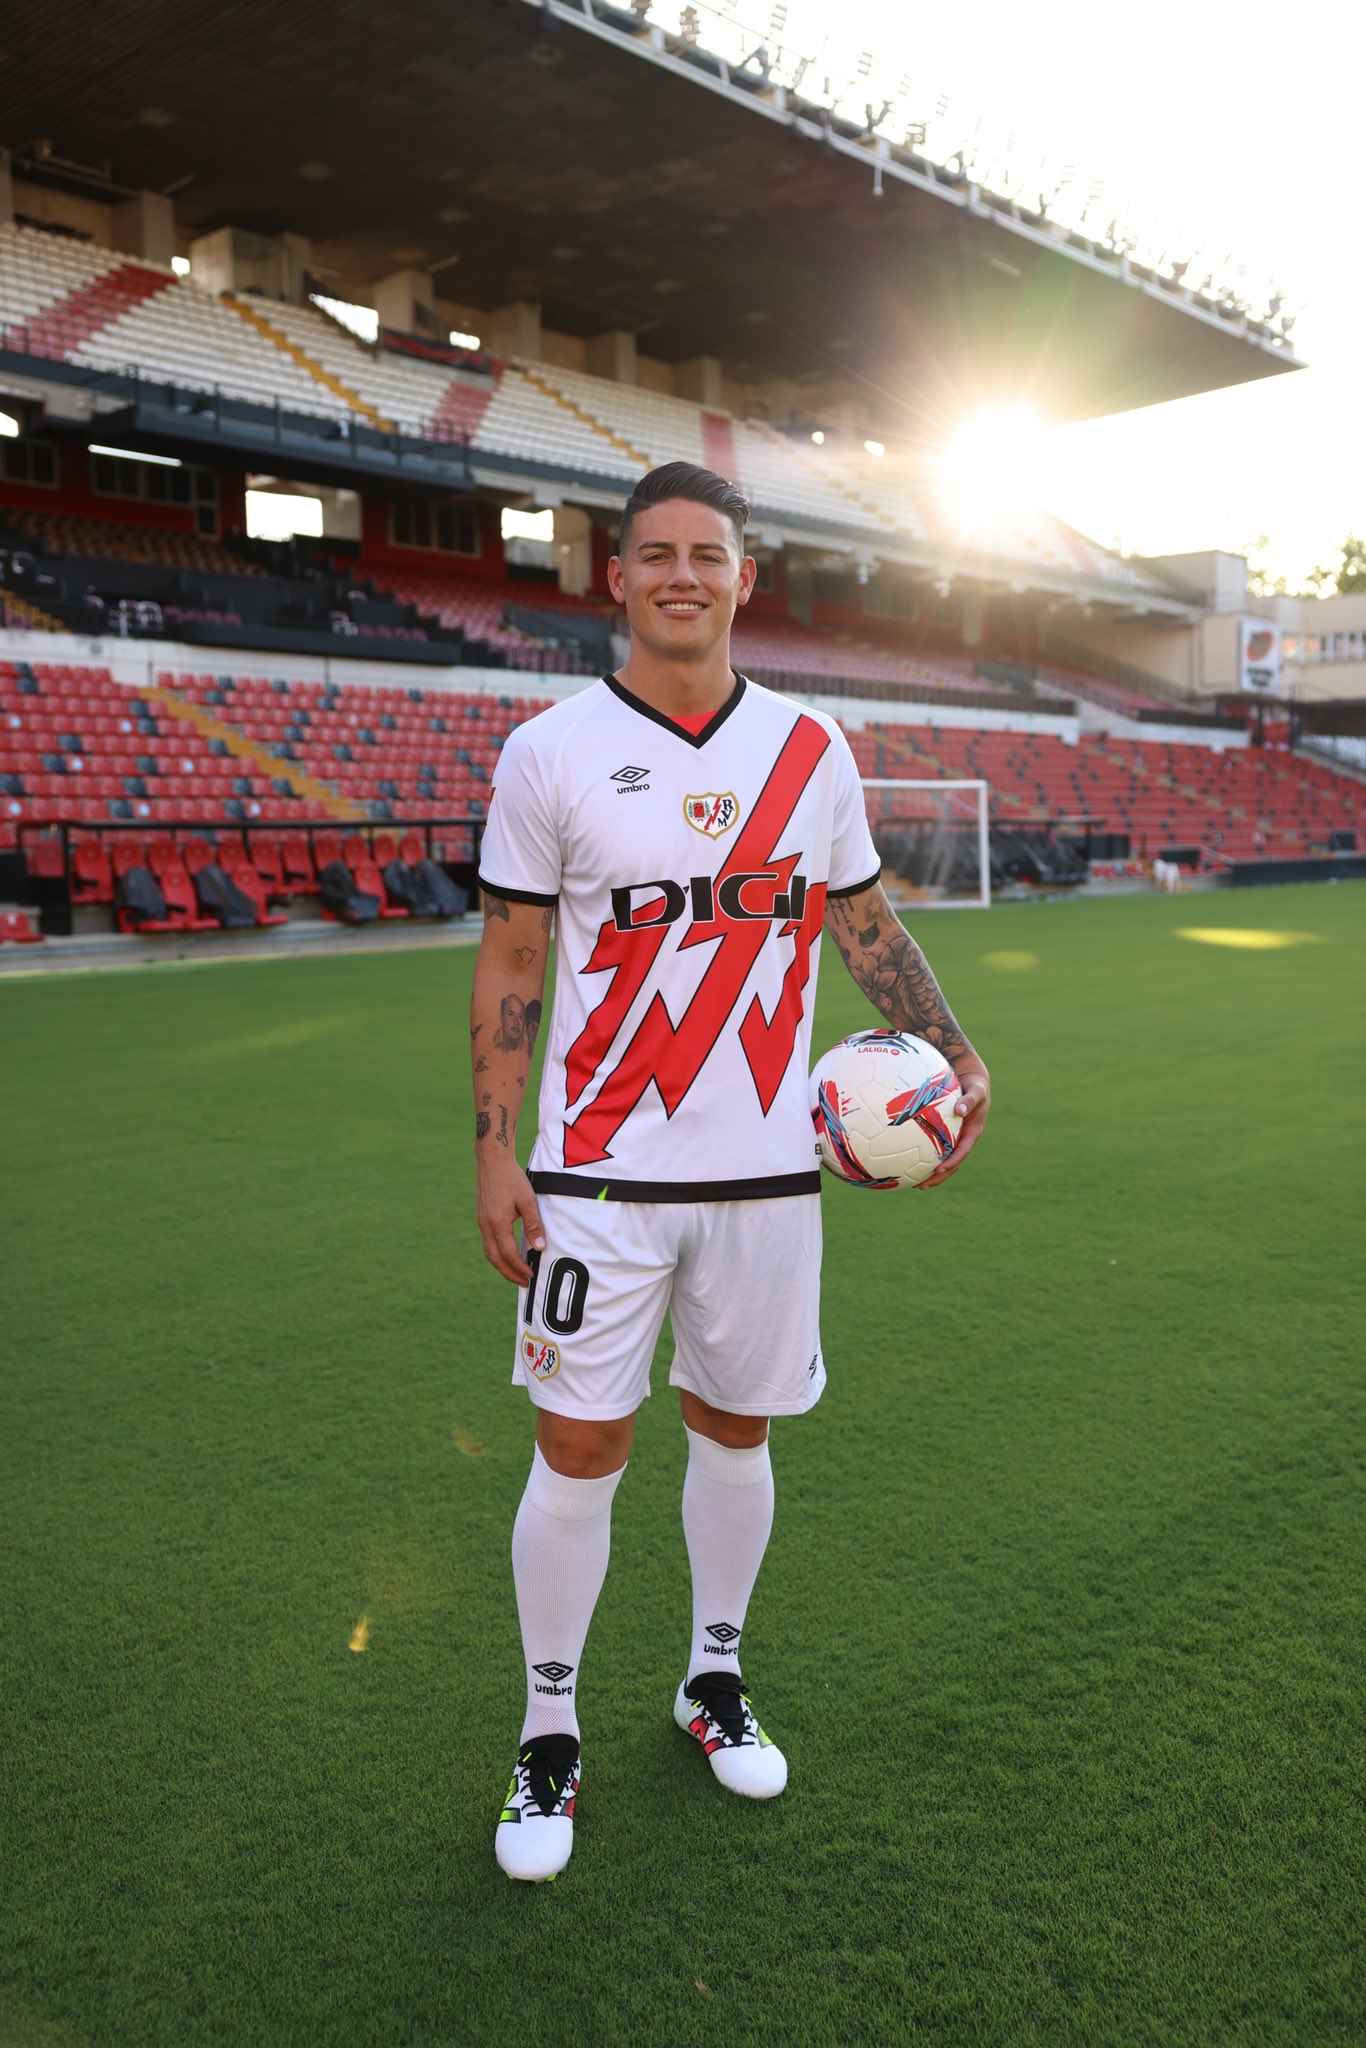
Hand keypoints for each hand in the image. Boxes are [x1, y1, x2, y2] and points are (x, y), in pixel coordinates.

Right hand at [476, 1155, 545, 1283]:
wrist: (493, 1162)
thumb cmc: (511, 1179)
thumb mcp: (528, 1201)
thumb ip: (533, 1225)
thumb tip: (540, 1247)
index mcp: (497, 1223)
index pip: (508, 1254)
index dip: (519, 1267)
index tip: (530, 1276)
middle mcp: (486, 1226)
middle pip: (495, 1258)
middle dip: (509, 1273)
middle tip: (523, 1283)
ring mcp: (482, 1222)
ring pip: (489, 1252)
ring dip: (502, 1265)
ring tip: (516, 1273)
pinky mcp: (483, 1218)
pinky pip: (488, 1243)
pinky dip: (498, 1254)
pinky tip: (508, 1254)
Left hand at [919, 1053, 989, 1189]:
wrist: (972, 1078)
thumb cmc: (976, 1084)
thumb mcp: (977, 1090)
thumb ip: (970, 1100)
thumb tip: (960, 1110)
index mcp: (972, 1133)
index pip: (962, 1152)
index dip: (952, 1163)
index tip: (939, 1170)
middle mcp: (963, 1139)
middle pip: (951, 1163)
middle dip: (937, 1177)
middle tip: (921, 1186)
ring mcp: (954, 1137)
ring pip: (941, 1158)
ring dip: (929, 1172)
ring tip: (912, 1182)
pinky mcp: (945, 1133)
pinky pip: (932, 1145)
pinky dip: (921, 1154)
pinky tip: (905, 1158)